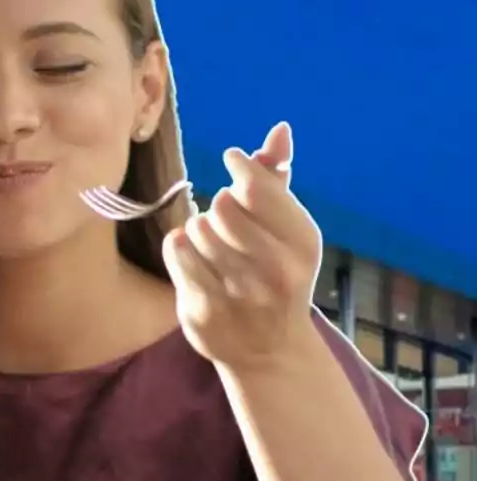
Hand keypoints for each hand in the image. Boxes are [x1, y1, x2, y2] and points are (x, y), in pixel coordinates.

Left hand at [162, 121, 322, 372]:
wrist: (270, 350)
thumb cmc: (277, 274)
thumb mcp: (288, 229)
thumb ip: (278, 177)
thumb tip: (279, 129)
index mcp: (303, 244)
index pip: (257, 188)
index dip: (240, 167)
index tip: (232, 163)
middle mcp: (276, 271)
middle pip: (223, 205)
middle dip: (221, 205)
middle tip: (228, 221)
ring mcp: (238, 294)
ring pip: (196, 226)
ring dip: (200, 229)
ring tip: (215, 247)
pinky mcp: (203, 310)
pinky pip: (177, 251)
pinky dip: (181, 248)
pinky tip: (196, 261)